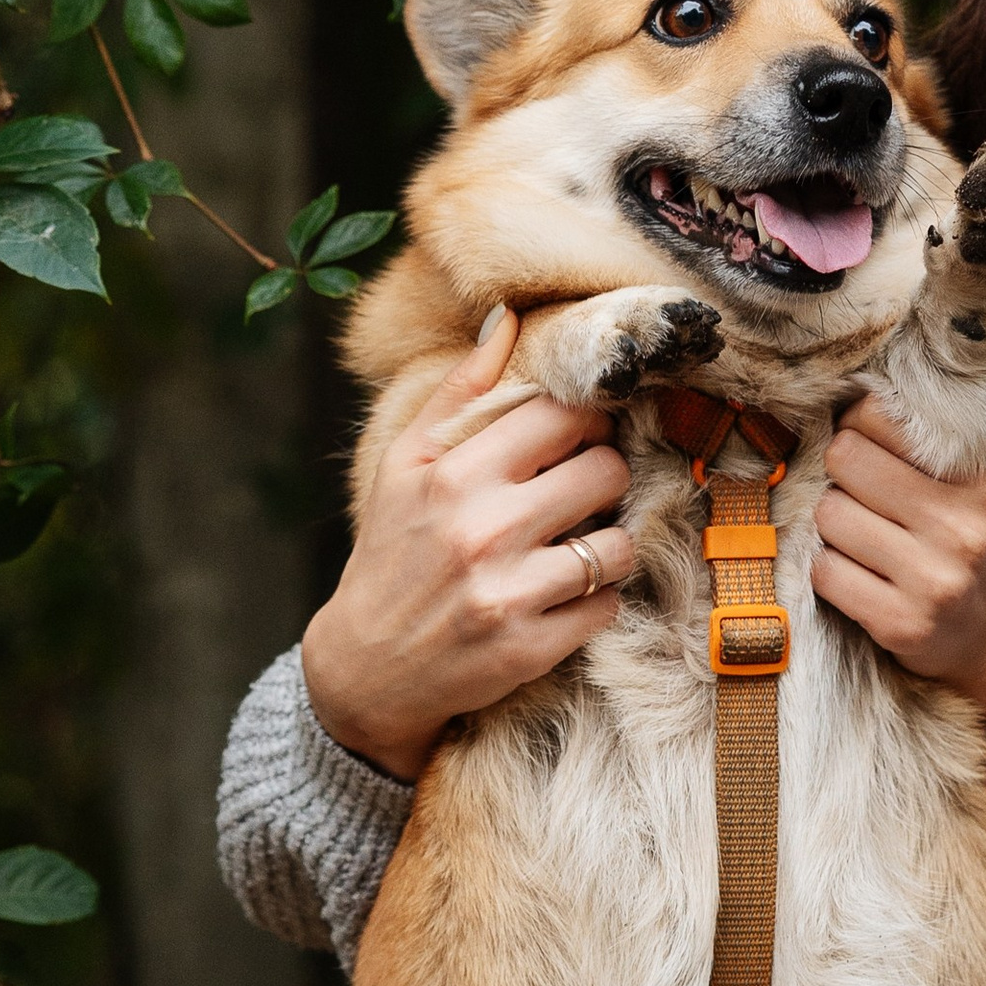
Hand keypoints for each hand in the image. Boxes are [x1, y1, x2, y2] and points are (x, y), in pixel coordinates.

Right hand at [302, 311, 634, 781]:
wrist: (366, 667)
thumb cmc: (392, 551)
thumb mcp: (404, 465)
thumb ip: (458, 391)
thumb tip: (507, 318)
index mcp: (453, 473)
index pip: (565, 415)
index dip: (586, 421)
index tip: (575, 438)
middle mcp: (481, 529)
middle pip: (606, 471)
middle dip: (604, 478)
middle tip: (582, 492)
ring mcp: (508, 592)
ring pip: (619, 544)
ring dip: (611, 544)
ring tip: (581, 545)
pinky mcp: (530, 648)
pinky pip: (607, 606)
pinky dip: (598, 601)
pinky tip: (565, 596)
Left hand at [810, 347, 985, 750]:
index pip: (884, 418)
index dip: (864, 421)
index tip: (871, 435)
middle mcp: (963, 529)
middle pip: (846, 461)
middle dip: (844, 471)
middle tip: (861, 485)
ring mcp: (931, 580)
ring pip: (830, 517)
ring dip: (834, 521)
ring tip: (862, 527)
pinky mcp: (899, 623)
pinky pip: (826, 573)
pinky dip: (831, 569)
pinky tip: (858, 569)